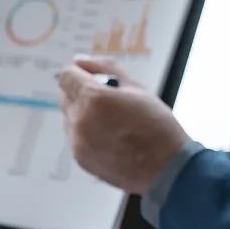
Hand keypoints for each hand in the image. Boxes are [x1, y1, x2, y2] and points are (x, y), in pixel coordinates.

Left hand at [59, 56, 190, 193]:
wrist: (165, 168)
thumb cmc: (156, 127)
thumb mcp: (137, 87)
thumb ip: (105, 68)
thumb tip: (80, 61)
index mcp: (93, 100)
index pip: (66, 77)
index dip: (79, 74)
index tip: (91, 78)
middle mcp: (79, 121)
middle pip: (64, 97)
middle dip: (81, 93)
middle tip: (108, 100)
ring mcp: (77, 142)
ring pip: (69, 118)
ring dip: (83, 114)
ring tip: (113, 121)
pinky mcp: (79, 158)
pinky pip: (74, 137)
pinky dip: (86, 133)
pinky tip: (110, 137)